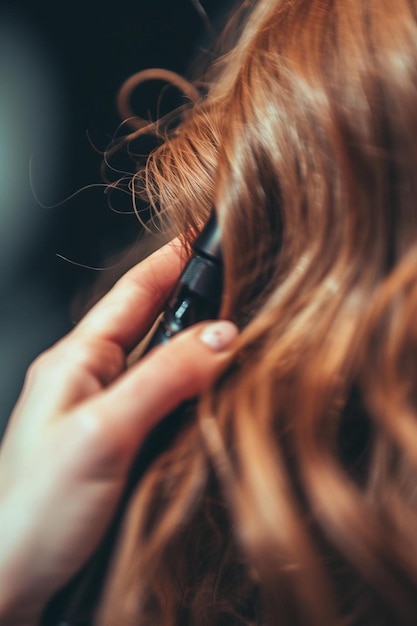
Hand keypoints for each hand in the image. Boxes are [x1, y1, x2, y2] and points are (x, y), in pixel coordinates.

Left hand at [0, 240, 236, 625]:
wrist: (12, 582)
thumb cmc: (32, 511)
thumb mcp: (103, 433)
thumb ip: (163, 379)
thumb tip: (219, 338)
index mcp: (76, 361)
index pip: (132, 294)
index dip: (168, 263)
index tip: (205, 238)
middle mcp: (92, 380)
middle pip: (152, 326)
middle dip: (194, 305)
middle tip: (240, 290)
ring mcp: (107, 414)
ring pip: (163, 367)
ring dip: (198, 352)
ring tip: (239, 338)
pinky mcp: (121, 446)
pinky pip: (165, 405)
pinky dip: (194, 394)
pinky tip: (216, 398)